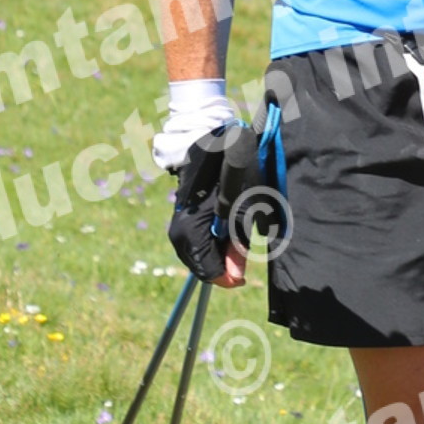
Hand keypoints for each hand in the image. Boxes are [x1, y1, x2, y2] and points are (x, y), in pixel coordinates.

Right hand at [166, 120, 258, 284]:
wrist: (213, 145)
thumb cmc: (234, 174)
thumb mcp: (244, 212)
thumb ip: (238, 247)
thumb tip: (234, 278)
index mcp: (192, 232)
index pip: (208, 272)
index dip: (229, 277)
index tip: (245, 273)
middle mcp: (179, 233)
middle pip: (201, 266)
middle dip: (223, 264)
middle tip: (242, 251)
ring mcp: (178, 227)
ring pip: (198, 256)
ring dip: (217, 254)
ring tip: (235, 238)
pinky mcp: (182, 220)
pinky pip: (195, 244)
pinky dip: (210, 244)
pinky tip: (224, 230)